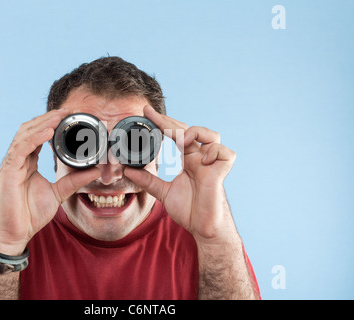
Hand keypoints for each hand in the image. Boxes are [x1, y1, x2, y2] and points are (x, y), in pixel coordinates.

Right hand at [0, 109, 99, 254]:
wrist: (14, 234)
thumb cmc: (29, 214)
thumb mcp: (58, 193)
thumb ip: (75, 181)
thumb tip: (95, 171)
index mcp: (28, 162)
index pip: (38, 136)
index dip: (51, 123)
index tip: (69, 116)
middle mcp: (18, 159)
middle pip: (31, 130)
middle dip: (48, 118)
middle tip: (67, 111)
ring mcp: (11, 164)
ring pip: (25, 134)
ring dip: (43, 122)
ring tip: (60, 116)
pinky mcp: (8, 171)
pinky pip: (21, 149)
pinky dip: (35, 138)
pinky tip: (48, 131)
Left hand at [124, 106, 237, 243]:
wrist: (202, 229)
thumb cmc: (190, 211)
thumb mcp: (163, 192)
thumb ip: (147, 181)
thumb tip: (128, 170)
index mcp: (188, 160)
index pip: (176, 135)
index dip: (163, 123)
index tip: (147, 113)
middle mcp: (200, 158)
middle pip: (190, 130)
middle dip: (171, 122)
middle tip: (153, 117)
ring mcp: (212, 164)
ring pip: (213, 135)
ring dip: (196, 133)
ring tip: (182, 141)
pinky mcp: (221, 173)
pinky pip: (225, 153)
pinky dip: (213, 152)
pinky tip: (201, 162)